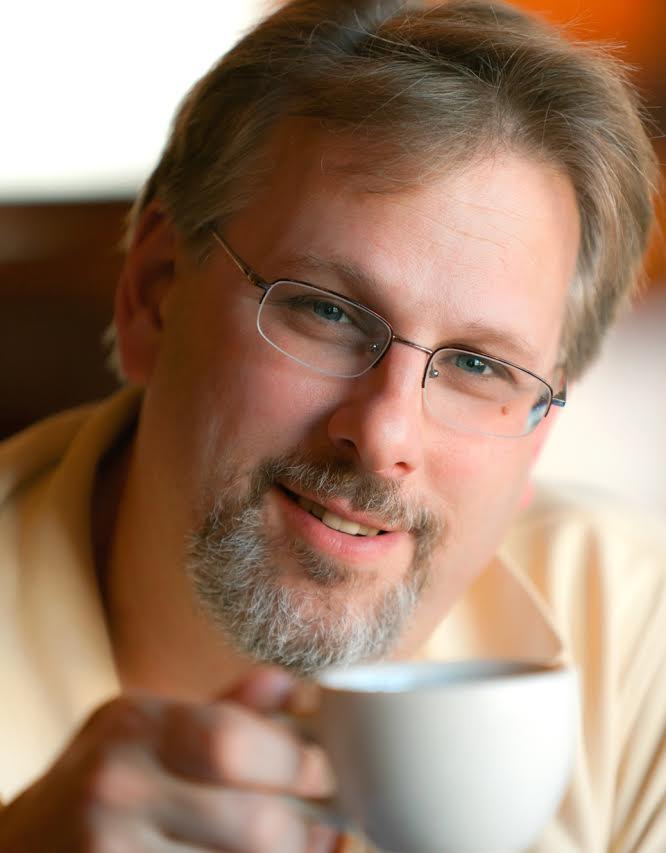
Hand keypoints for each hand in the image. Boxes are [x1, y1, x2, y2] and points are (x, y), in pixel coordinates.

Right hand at [0, 668, 337, 851]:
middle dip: (305, 826)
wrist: (24, 846)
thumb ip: (222, 710)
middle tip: (327, 821)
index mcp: (135, 726)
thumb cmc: (100, 776)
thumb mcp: (145, 725)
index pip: (235, 742)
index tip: (327, 771)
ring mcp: (113, 852)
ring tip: (303, 845)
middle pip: (251, 823)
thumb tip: (293, 686)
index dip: (298, 762)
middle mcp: (118, 789)